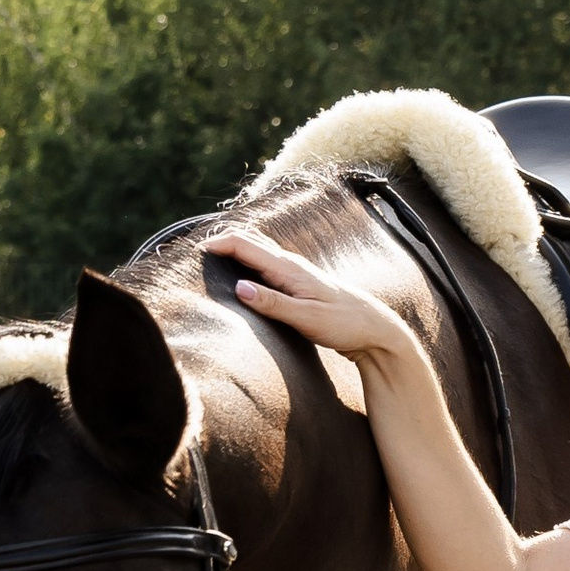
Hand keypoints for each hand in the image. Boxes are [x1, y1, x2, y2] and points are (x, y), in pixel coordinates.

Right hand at [206, 225, 425, 374]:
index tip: (195, 250)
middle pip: (249, 241)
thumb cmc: (344, 324)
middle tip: (195, 249)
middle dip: (223, 240)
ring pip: (258, 251)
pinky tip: (241, 272)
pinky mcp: (298, 283)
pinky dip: (247, 261)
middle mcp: (291, 264)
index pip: (246, 245)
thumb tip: (239, 288)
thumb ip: (273, 304)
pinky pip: (265, 264)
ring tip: (211, 255)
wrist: (374, 329)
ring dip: (234, 249)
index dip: (219, 244)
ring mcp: (295, 272)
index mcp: (289, 269)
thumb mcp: (306, 318)